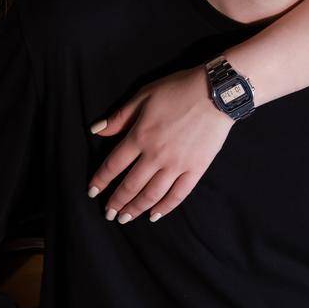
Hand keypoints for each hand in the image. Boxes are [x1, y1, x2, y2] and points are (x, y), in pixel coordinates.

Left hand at [87, 64, 231, 223]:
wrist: (216, 93)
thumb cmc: (178, 89)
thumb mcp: (144, 95)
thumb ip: (120, 117)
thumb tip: (96, 130)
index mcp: (140, 136)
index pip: (114, 165)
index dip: (101, 180)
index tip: (92, 192)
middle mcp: (155, 155)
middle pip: (130, 185)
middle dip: (116, 202)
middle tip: (109, 213)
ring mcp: (177, 165)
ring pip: (151, 194)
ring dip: (135, 209)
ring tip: (125, 218)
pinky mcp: (196, 169)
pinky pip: (178, 195)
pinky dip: (165, 208)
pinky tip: (154, 215)